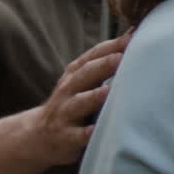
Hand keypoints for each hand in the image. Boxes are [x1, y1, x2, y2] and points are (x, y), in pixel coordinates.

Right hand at [27, 29, 131, 165]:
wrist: (39, 136)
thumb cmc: (72, 102)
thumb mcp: (83, 81)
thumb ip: (105, 62)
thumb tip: (134, 35)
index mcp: (76, 74)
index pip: (93, 56)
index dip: (111, 46)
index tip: (132, 36)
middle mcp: (69, 90)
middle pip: (85, 75)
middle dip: (103, 65)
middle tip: (120, 57)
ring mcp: (65, 113)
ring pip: (79, 103)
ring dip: (93, 97)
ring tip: (108, 92)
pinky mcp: (65, 137)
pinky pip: (76, 135)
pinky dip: (85, 133)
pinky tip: (95, 131)